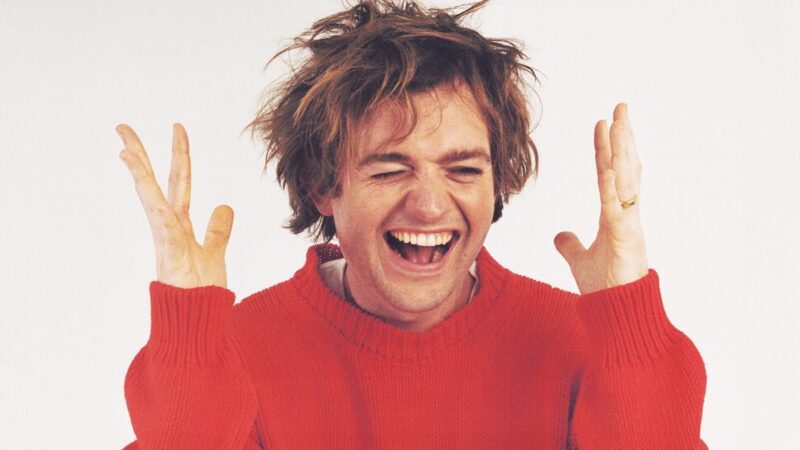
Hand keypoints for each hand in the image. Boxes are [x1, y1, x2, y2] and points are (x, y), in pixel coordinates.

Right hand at [117, 123, 232, 288]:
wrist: (195, 323)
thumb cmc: (201, 292)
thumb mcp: (214, 253)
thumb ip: (217, 230)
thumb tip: (225, 206)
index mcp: (179, 225)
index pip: (178, 182)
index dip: (179, 155)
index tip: (177, 128)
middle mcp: (168, 228)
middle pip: (155, 184)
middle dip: (142, 154)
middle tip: (122, 126)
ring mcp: (166, 240)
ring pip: (151, 200)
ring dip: (139, 175)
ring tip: (125, 148)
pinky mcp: (170, 254)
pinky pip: (163, 226)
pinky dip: (158, 208)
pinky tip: (150, 193)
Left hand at [553, 103, 648, 293]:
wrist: (617, 314)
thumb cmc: (605, 289)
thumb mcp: (580, 260)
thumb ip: (570, 246)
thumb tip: (559, 236)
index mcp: (616, 216)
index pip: (611, 174)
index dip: (607, 150)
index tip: (603, 125)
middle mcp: (626, 214)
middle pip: (625, 168)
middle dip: (623, 137)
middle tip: (620, 108)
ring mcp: (629, 223)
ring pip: (626, 178)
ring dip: (622, 148)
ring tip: (619, 120)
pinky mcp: (627, 236)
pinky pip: (618, 202)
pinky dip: (612, 181)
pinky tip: (608, 161)